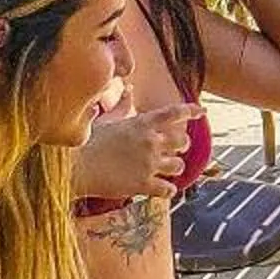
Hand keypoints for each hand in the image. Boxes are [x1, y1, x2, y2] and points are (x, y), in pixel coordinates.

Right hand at [73, 104, 199, 199]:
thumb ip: (123, 105)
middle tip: (176, 149)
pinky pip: (168, 189)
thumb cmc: (88, 141)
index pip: (175, 113)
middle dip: (181, 145)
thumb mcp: (107, 119)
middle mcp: (150, 142)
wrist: (77, 167)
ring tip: (168, 169)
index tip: (202, 112)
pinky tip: (166, 189)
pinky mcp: (143, 184)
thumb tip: (130, 89)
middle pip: (182, 141)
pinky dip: (169, 190)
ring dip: (175, 167)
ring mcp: (148, 164)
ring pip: (178, 166)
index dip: (192, 111)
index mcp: (142, 123)